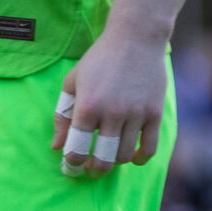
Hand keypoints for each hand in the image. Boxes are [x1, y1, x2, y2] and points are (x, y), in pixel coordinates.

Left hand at [53, 22, 167, 175]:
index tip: (70, 166)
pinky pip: (149, 148)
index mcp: (87, 106)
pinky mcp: (155, 114)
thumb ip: (62, 115)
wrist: (135, 40)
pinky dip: (140, 158)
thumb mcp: (72, 82)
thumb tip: (56, 146)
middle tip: (91, 171)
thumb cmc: (98, 60)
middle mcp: (112, 113)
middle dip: (94, 170)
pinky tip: (132, 157)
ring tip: (109, 156)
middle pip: (104, 159)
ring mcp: (136, 115)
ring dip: (115, 162)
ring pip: (125, 155)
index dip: (72, 163)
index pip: (77, 148)